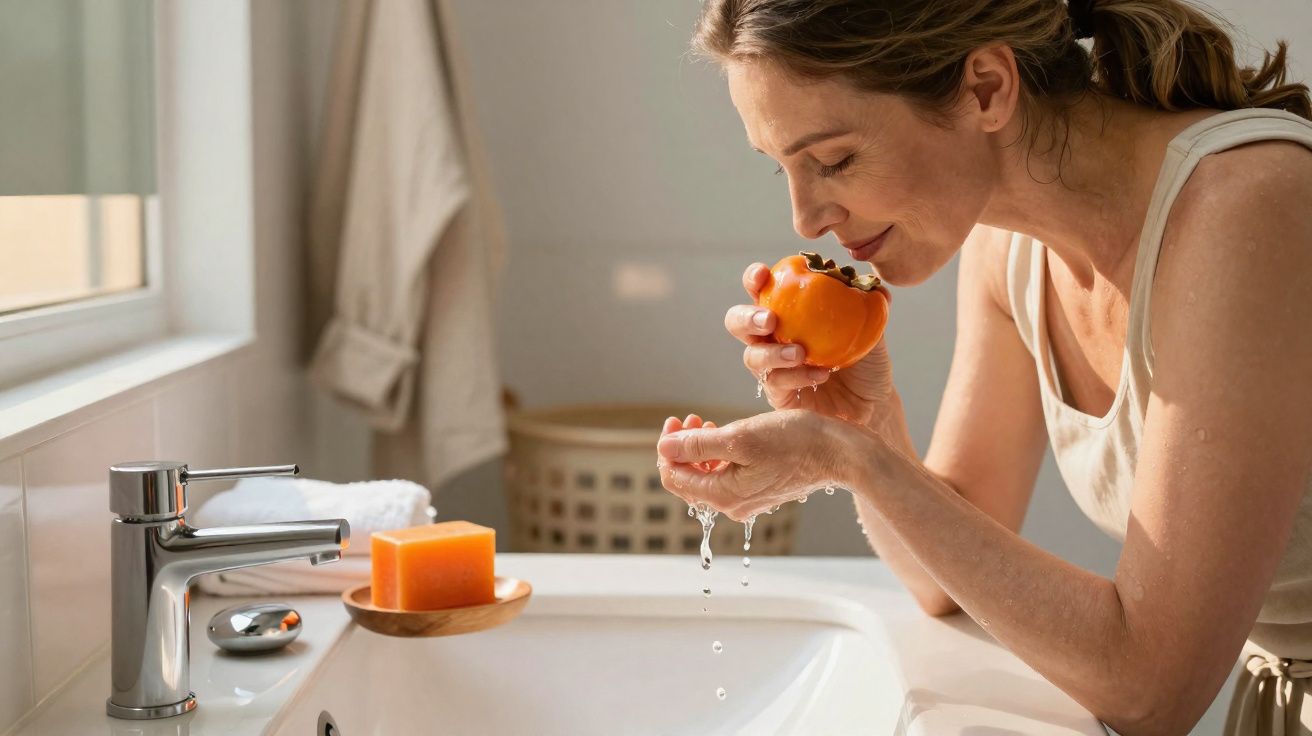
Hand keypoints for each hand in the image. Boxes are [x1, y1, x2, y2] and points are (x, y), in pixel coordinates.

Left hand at [656, 409, 869, 520]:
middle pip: (689, 479)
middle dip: (682, 447)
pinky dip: (720, 455)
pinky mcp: (762, 490)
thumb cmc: (795, 441)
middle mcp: (733, 504)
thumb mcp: (741, 437)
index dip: (667, 448)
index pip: (674, 477)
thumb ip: (698, 445)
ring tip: (706, 423)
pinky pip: (729, 476)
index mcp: (723, 495)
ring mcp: (748, 499)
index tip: (675, 420)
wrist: (841, 453)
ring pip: (709, 476)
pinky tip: (728, 436)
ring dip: (700, 449)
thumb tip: (664, 448)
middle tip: (689, 418)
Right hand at [726, 263, 894, 426]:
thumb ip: (869, 307)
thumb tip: (875, 288)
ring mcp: (772, 367)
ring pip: (752, 356)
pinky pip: (775, 383)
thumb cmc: (867, 362)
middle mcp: (773, 338)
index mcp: (788, 313)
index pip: (761, 290)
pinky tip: (820, 373)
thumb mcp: (873, 331)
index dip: (754, 279)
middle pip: (737, 323)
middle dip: (746, 318)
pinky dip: (796, 376)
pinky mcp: (778, 395)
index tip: (763, 274)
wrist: (873, 404)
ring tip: (799, 353)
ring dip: (773, 353)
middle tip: (769, 320)